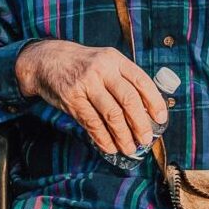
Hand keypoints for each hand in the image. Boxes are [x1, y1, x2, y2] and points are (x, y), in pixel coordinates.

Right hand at [15, 40, 167, 157]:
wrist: (47, 60)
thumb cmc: (83, 65)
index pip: (141, 81)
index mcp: (115, 60)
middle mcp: (102, 70)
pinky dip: (103, 138)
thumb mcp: (105, 62)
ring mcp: (86, 84)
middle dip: (140, 124)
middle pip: (129, 100)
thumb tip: (146, 110)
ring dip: (123, 135)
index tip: (161, 119)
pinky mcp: (72, 98)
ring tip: (130, 148)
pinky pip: (92, 123)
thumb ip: (123, 80)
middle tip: (146, 139)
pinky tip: (110, 147)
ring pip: (112, 114)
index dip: (154, 101)